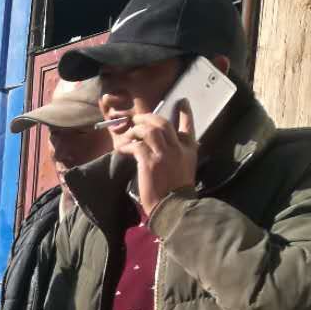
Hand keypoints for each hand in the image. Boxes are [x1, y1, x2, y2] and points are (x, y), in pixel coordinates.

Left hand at [120, 100, 197, 216]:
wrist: (173, 208)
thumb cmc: (176, 194)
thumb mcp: (184, 170)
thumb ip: (178, 156)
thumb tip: (164, 149)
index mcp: (189, 150)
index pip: (188, 126)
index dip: (185, 112)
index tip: (182, 101)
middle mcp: (178, 148)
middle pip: (163, 123)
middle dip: (148, 118)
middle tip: (138, 119)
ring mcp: (164, 154)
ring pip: (149, 130)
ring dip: (136, 130)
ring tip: (128, 135)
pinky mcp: (150, 162)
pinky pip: (136, 145)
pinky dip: (127, 145)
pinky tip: (122, 150)